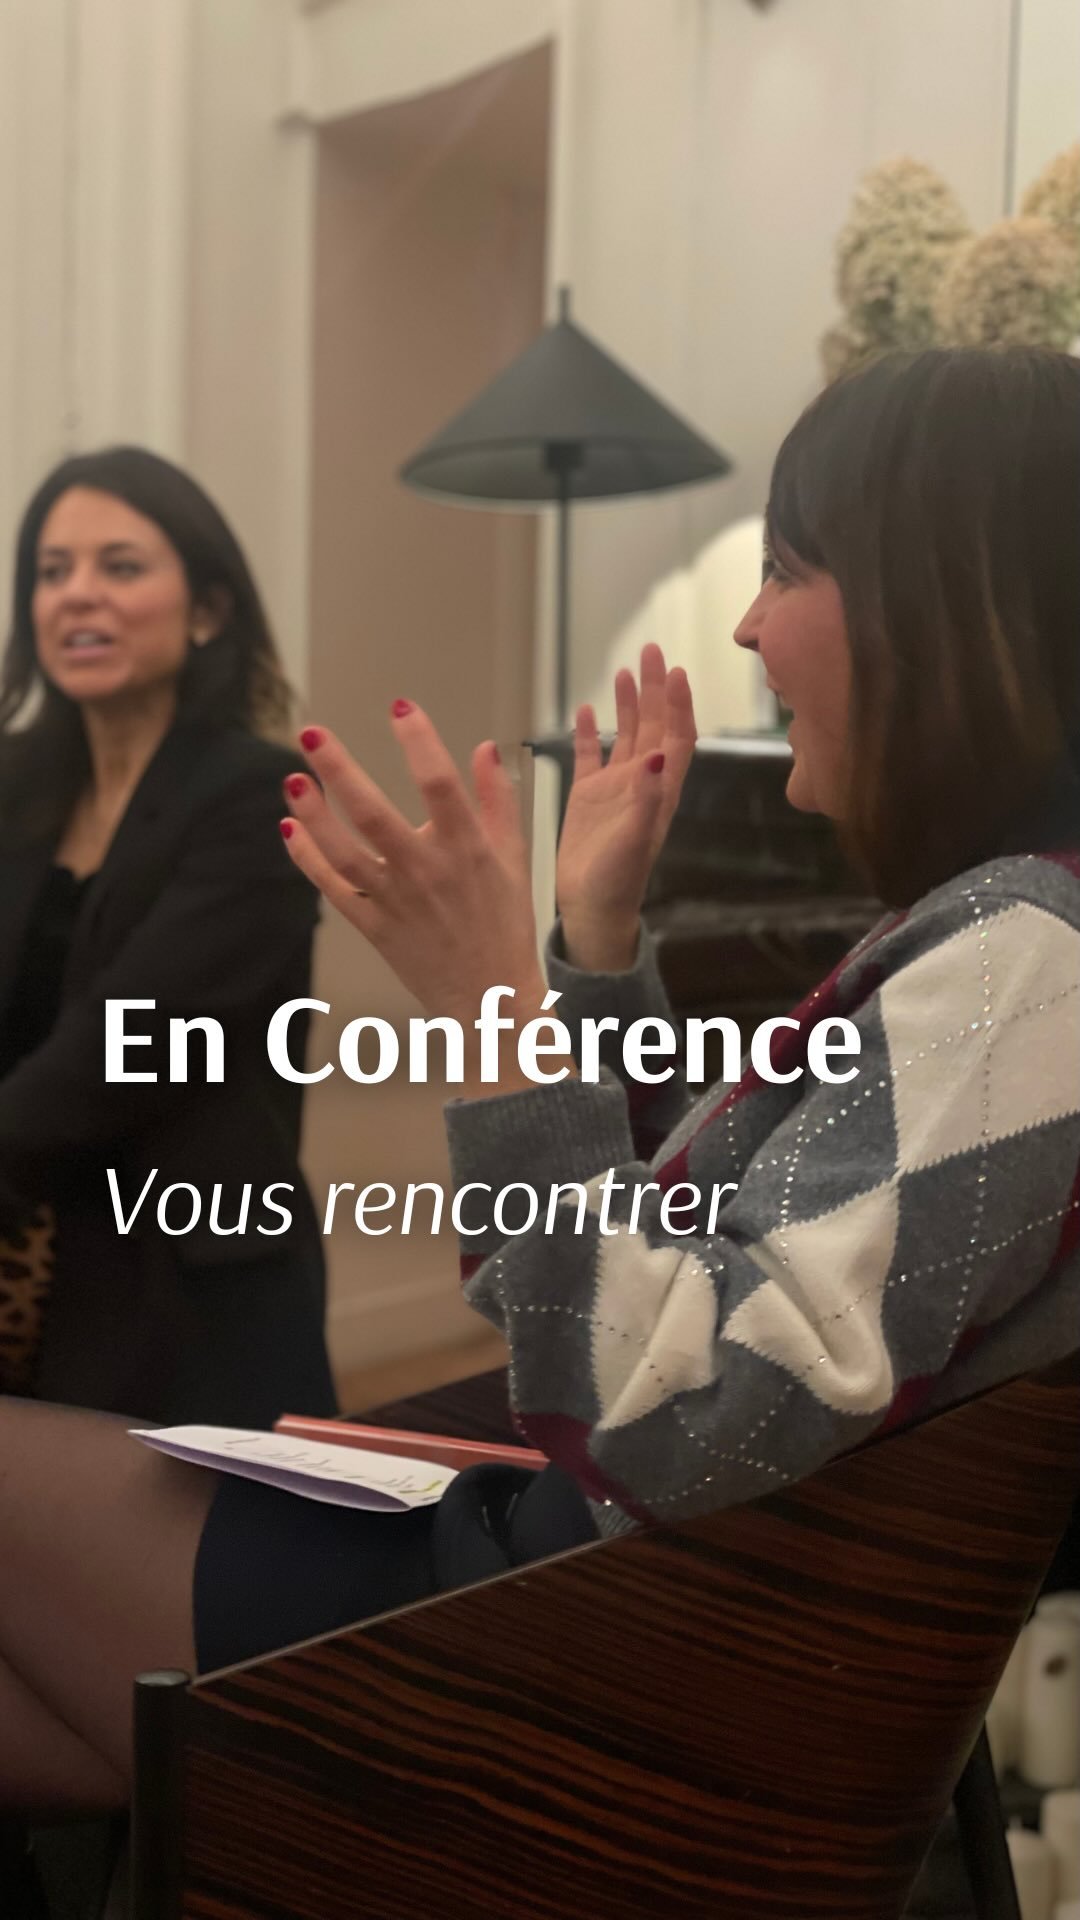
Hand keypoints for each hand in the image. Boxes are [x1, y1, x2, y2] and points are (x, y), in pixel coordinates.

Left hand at [280, 707, 546, 1089]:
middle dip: (340, 770)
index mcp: (467, 849)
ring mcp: (396, 900)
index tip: (401, 705)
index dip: (419, 741)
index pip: (440, 785)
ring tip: (292, 778)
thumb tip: (486, 749)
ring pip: (344, 852)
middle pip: (374, 814)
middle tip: (312, 733)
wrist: (491, 998)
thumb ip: (499, 801)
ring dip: (313, 815)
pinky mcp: (374, 926)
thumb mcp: (515, 859)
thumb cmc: (504, 925)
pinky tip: (289, 828)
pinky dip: (308, 859)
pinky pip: (333, 889)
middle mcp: (427, 872)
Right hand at [557, 644, 696, 969]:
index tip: (676, 671)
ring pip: (626, 735)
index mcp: (660, 791)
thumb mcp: (633, 840)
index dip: (679, 705)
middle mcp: (642, 784)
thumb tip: (657, 754)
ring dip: (628, 704)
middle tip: (651, 650)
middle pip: (654, 726)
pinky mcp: (588, 798)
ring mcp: (615, 789)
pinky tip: (587, 710)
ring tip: (625, 669)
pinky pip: (591, 756)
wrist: (591, 910)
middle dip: (655, 689)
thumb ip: (645, 797)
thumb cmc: (617, 883)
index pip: (676, 737)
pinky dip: (591, 732)